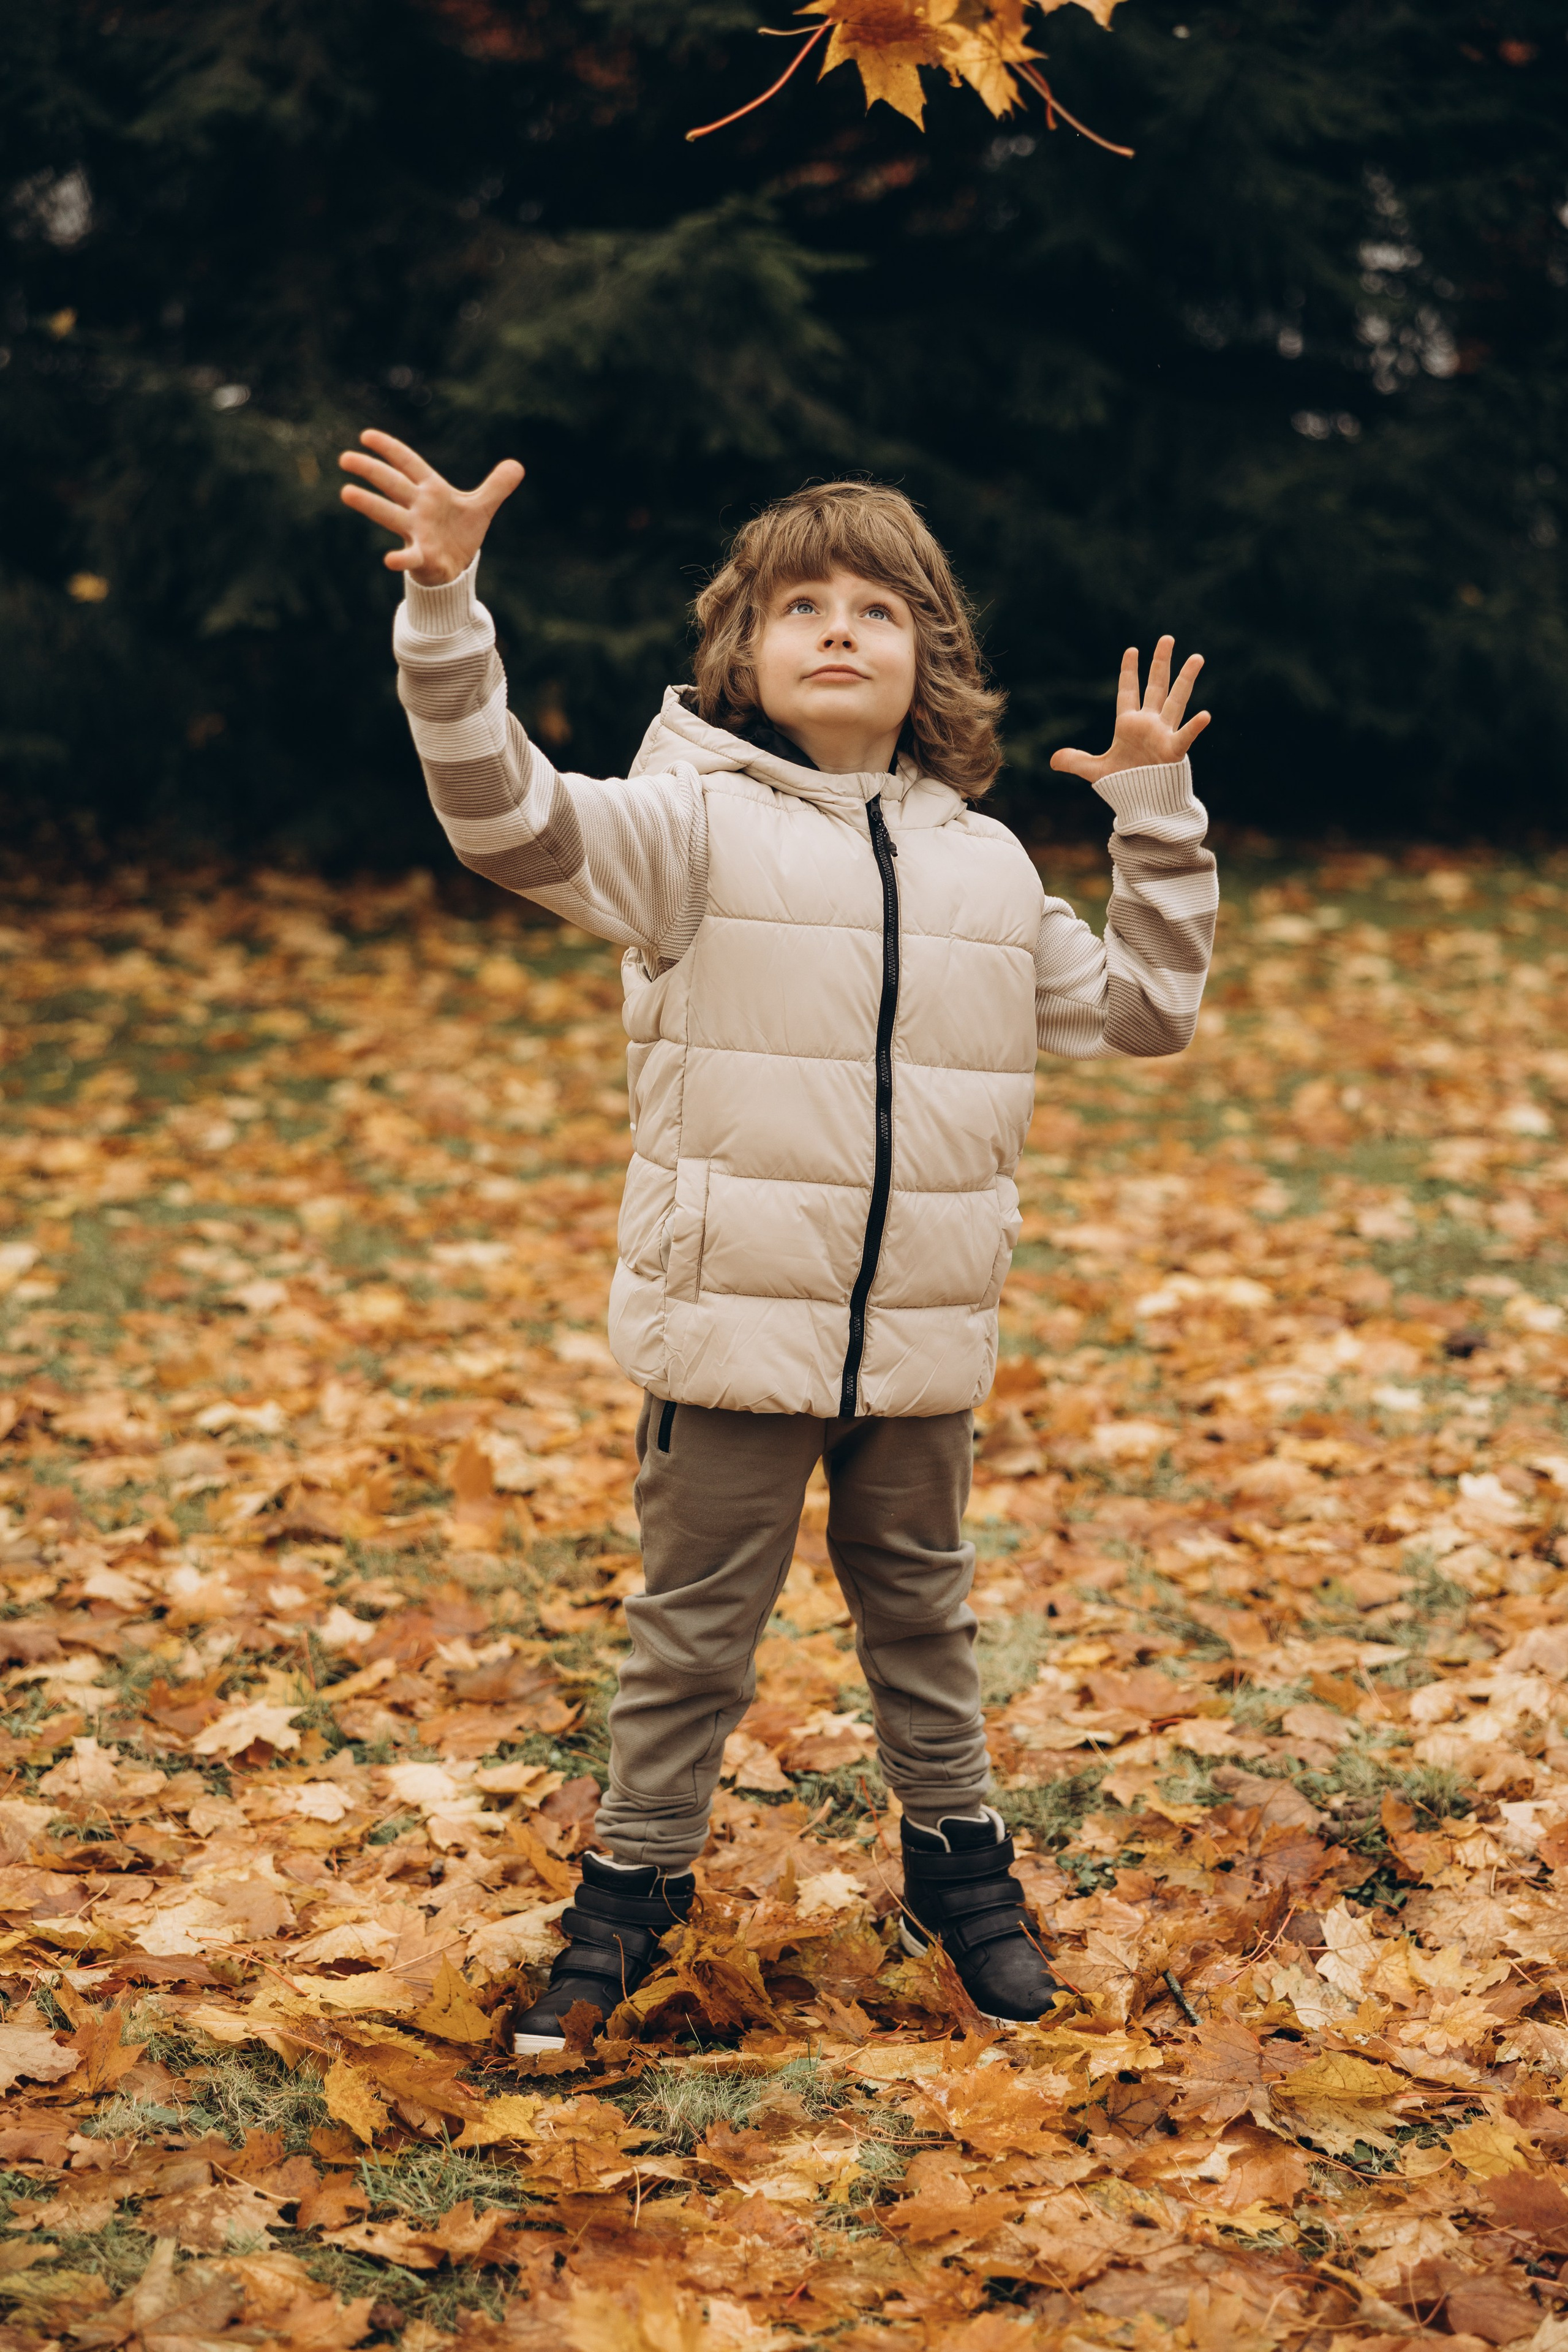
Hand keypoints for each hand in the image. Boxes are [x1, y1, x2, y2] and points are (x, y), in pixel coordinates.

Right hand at [338, 429, 522, 584]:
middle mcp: (418, 508)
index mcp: (430, 491)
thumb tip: (518, 466)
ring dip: (369, 504)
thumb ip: (496, 486)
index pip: (408, 463)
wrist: (457, 567)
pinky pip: (409, 556)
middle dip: (370, 470)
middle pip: (392, 484)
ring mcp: (416, 531)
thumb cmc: (459, 533)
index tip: (366, 435)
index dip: (390, 449)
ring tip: (345, 493)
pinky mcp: (422, 556)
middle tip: (345, 458)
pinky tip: (389, 560)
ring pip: (389, 515)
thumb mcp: (481, 507)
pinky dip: (401, 558)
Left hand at [1050, 636, 1209, 782]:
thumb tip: (1053, 760)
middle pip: (1156, 687)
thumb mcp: (1096, 771)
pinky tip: (1205, 715)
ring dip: (1185, 680)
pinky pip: (1185, 736)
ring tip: (1197, 657)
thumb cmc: (1124, 786)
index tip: (1132, 650)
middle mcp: (1148, 724)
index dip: (1129, 672)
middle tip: (1167, 638)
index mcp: (1128, 725)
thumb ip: (1076, 761)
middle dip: (1160, 663)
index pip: (1128, 692)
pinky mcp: (1174, 752)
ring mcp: (1163, 735)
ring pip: (1176, 701)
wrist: (1143, 805)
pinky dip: (1194, 727)